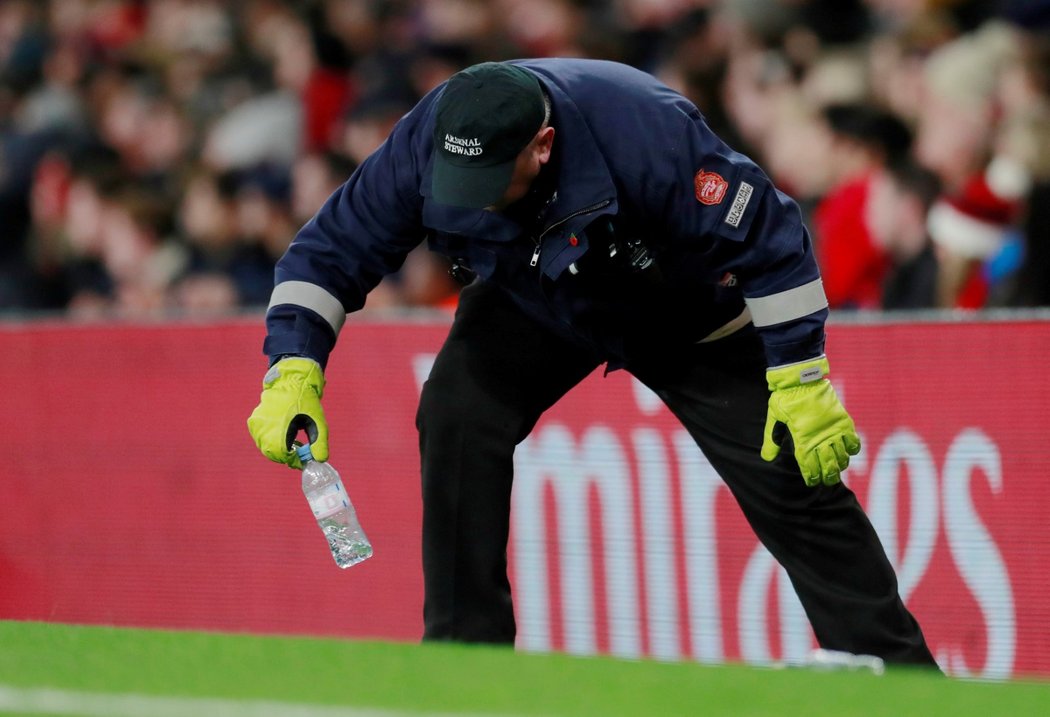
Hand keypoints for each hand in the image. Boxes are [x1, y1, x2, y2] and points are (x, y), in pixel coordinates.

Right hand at [247, 357, 328, 469]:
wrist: (290, 381)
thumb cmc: (306, 402)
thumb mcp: (317, 422)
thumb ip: (319, 442)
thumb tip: (320, 460)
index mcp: (279, 428)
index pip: (282, 456)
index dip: (294, 460)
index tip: (303, 459)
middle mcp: (263, 428)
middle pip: (273, 454)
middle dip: (286, 456)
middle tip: (298, 451)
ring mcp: (256, 425)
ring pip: (266, 448)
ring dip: (278, 449)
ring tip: (291, 440)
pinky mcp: (253, 422)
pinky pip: (261, 439)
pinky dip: (270, 441)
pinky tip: (281, 432)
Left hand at [760, 357, 859, 486]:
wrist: (801, 379)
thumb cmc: (785, 398)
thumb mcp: (773, 417)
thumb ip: (770, 438)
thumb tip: (767, 458)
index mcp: (802, 439)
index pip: (809, 466)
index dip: (812, 476)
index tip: (812, 482)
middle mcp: (820, 437)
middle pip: (828, 465)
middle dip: (828, 475)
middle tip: (828, 480)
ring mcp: (833, 429)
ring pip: (842, 455)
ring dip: (841, 464)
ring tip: (839, 469)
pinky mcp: (843, 420)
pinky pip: (853, 439)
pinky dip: (853, 448)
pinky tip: (850, 452)